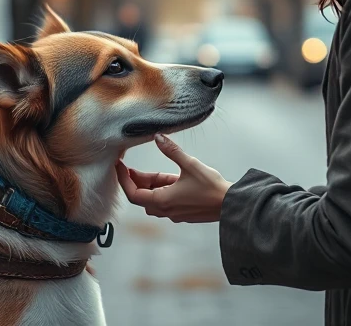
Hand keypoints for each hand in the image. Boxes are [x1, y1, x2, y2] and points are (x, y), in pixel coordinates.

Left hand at [116, 134, 231, 222]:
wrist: (231, 205)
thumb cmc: (211, 187)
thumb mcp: (190, 164)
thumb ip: (171, 151)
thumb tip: (158, 137)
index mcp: (163, 201)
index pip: (133, 193)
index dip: (123, 179)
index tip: (119, 166)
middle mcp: (166, 211)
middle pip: (142, 197)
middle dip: (135, 182)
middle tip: (131, 167)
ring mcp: (174, 214)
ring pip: (153, 201)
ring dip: (149, 187)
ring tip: (149, 173)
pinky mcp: (182, 213)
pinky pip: (164, 203)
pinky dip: (161, 191)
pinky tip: (168, 179)